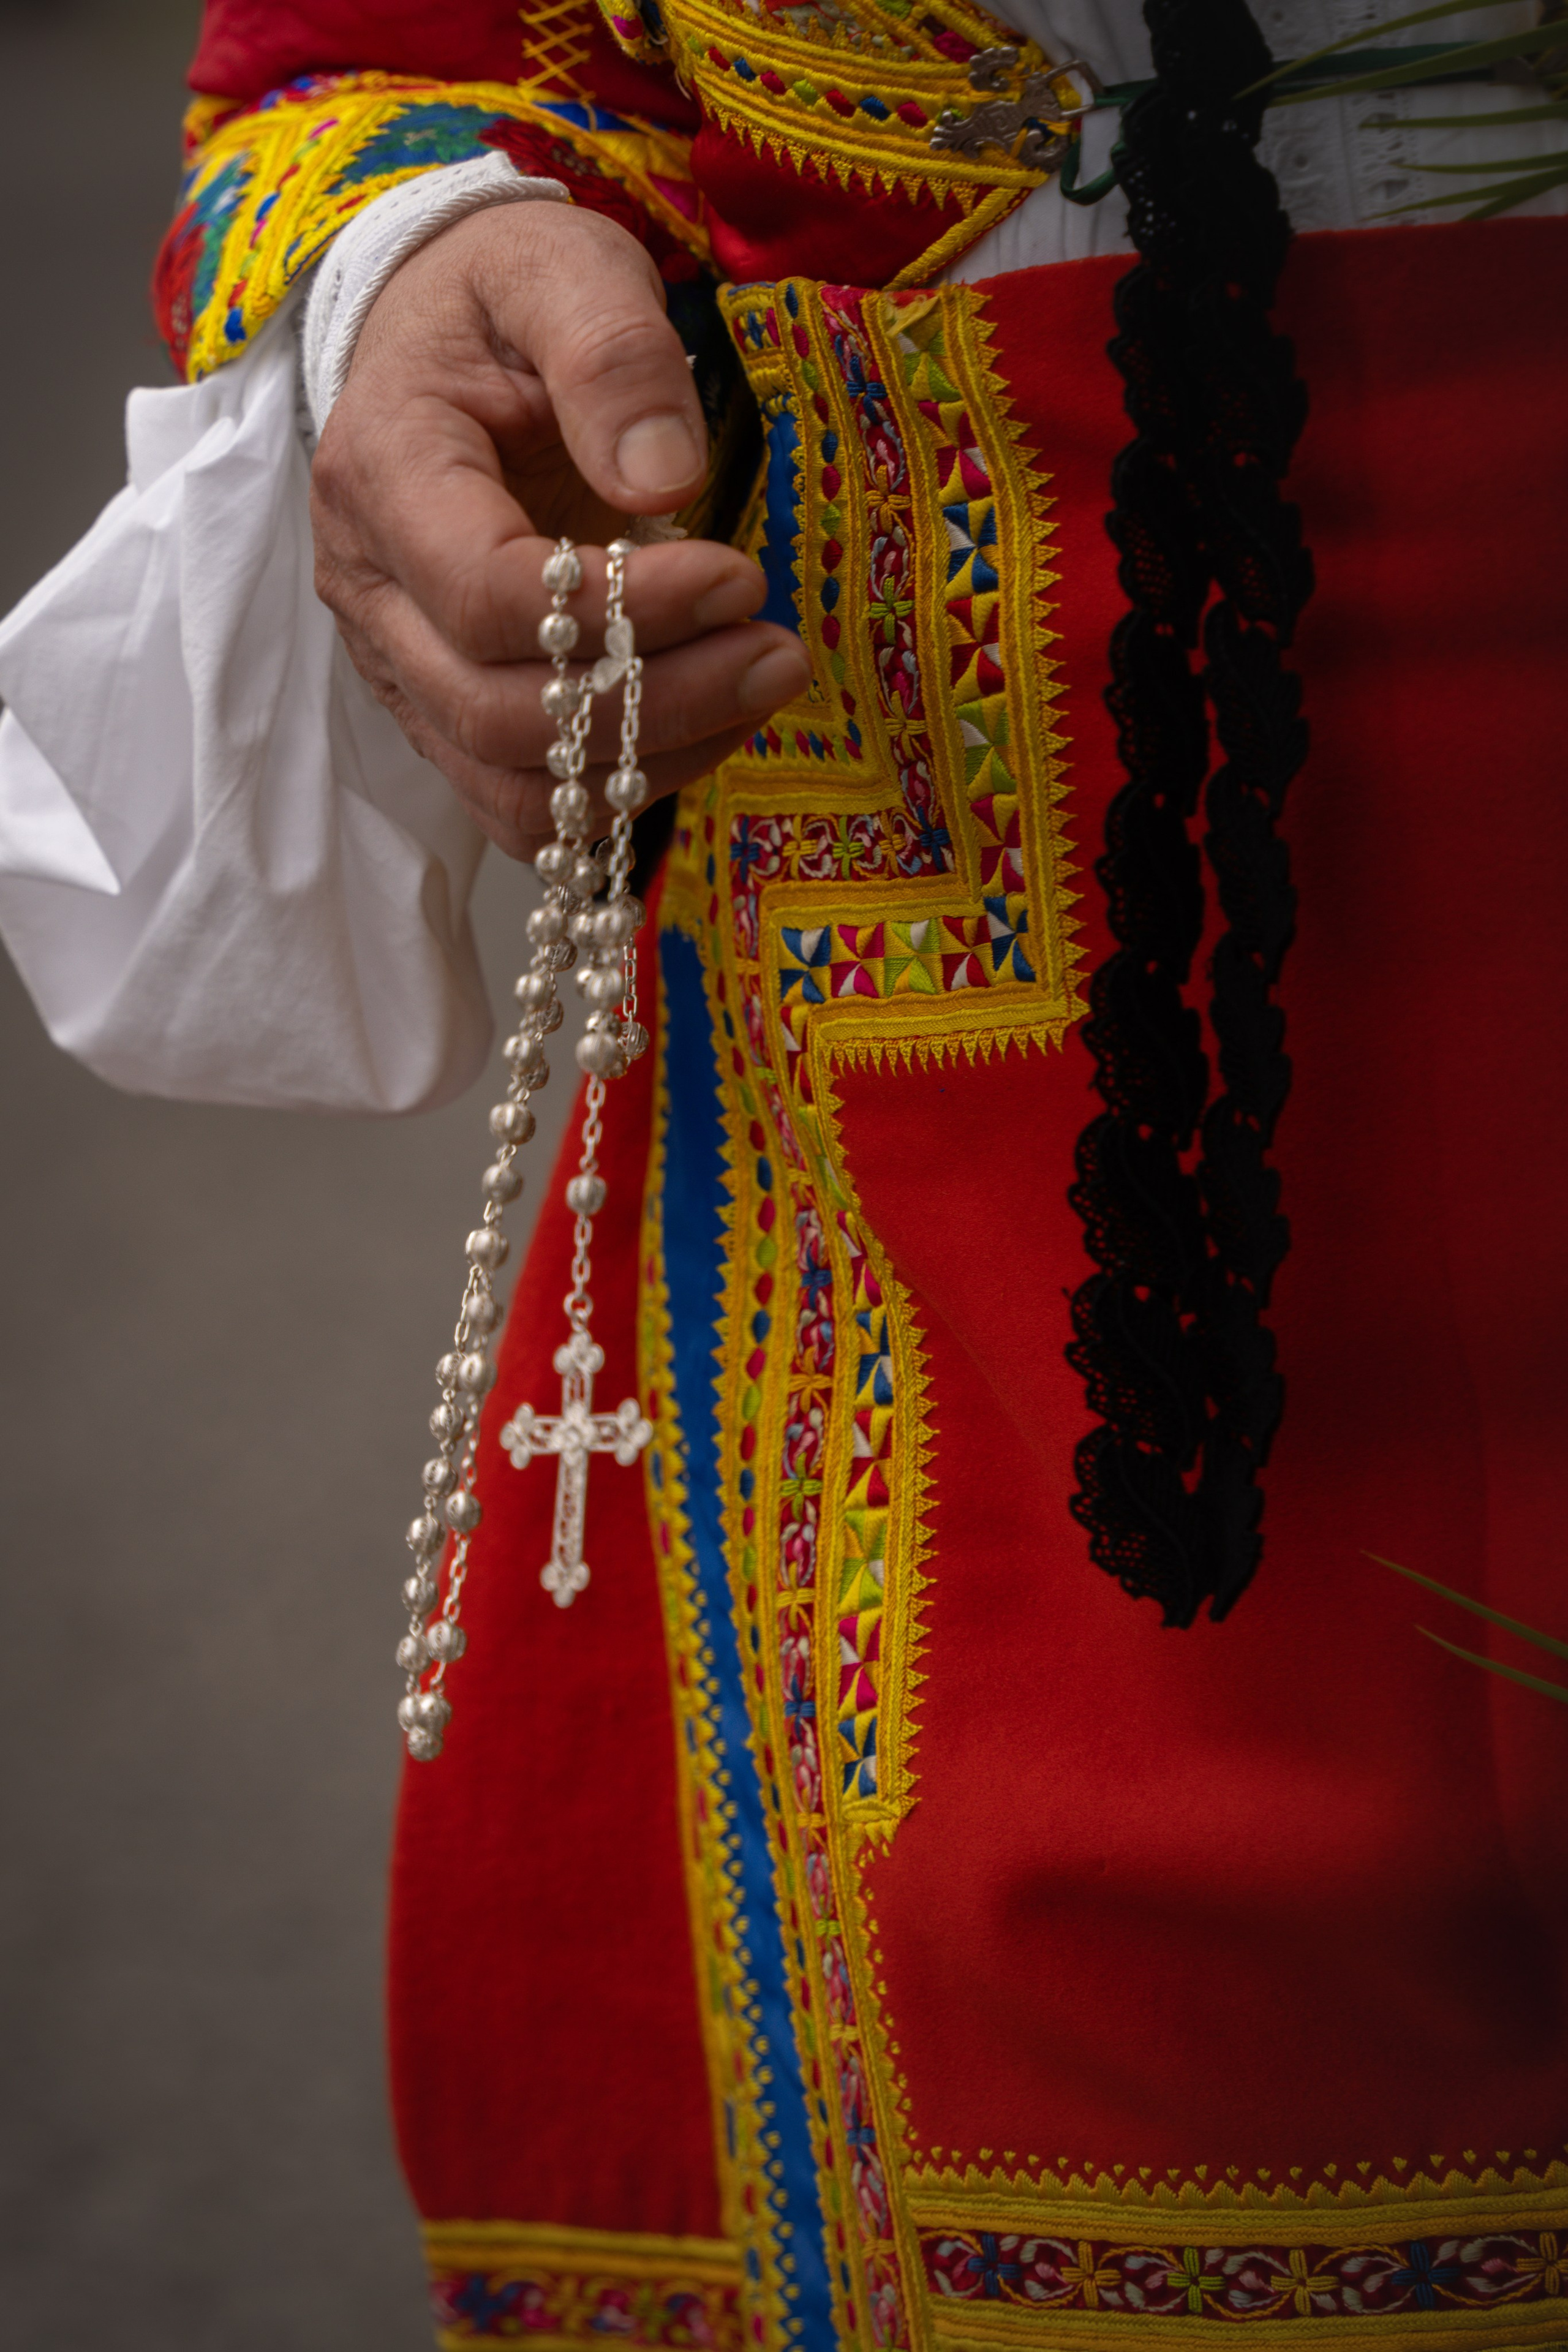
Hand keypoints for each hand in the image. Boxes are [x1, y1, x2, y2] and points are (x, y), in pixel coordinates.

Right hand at [310, 200, 808, 858]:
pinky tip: (707, 725)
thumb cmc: (501, 300)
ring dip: (651, 762)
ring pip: (512, 789)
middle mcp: (371, 593)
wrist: (437, 337)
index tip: (739, 578)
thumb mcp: (561, 268)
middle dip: (658, 703)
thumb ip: (611, 356)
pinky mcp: (443, 714)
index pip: (487, 596)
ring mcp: (400, 669)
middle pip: (499, 715)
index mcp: (381, 474)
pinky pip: (523, 806)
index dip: (624, 612)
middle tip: (777, 654)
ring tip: (758, 687)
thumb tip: (664, 481)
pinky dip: (620, 790)